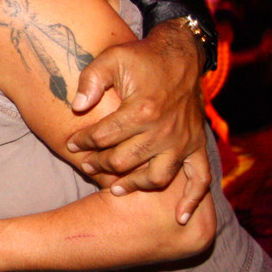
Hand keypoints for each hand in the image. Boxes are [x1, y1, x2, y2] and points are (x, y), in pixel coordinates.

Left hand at [67, 20, 209, 222]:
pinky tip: (179, 217)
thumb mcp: (112, 57)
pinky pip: (200, 179)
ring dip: (134, 185)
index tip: (71, 144)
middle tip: (86, 165)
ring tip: (114, 188)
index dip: (83, 141)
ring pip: (156, 177)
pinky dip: (191, 200)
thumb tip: (77, 105)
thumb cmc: (142, 57)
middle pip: (125, 161)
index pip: (104, 136)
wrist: (181, 54)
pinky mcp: (197, 145)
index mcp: (141, 110)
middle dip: (100, 165)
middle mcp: (164, 130)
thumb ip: (91, 80)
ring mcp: (183, 141)